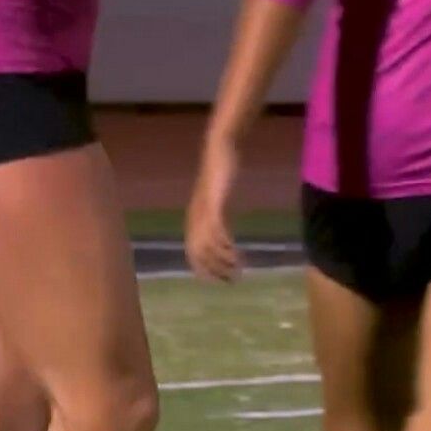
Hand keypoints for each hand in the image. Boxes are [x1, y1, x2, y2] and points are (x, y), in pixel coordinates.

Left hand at [185, 136, 241, 281]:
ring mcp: (203, 210)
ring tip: (238, 267)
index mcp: (194, 218)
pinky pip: (215, 228)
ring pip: (207, 244)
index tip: (218, 281)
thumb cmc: (219, 172)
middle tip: (232, 280)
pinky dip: (224, 243)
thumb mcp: (216, 198)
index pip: (192, 252)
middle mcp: (195, 217)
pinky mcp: (213, 202)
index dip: (202, 269)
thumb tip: (221, 232)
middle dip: (214, 269)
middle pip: (198, 253)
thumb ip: (217, 214)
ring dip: (222, 259)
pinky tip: (235, 250)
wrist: (219, 149)